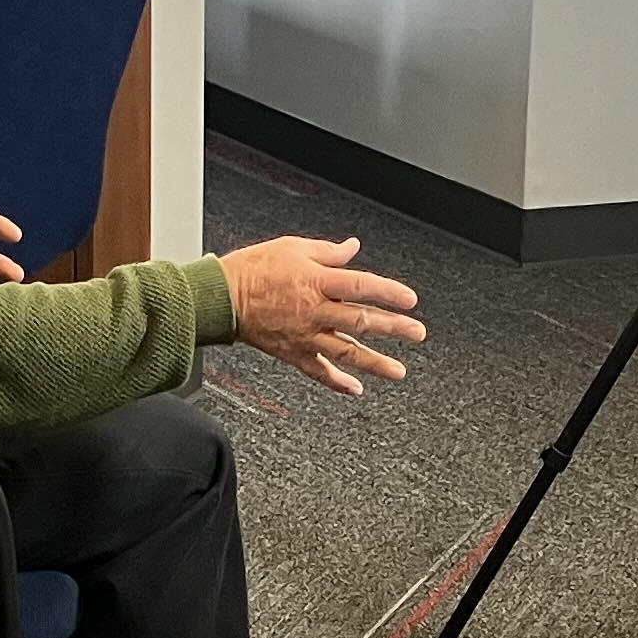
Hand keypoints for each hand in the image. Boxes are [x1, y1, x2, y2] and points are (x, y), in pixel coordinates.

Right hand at [220, 234, 426, 394]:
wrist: (219, 297)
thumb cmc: (252, 269)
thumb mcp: (293, 247)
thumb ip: (328, 252)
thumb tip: (353, 248)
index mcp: (316, 281)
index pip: (361, 286)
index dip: (388, 292)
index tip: (410, 299)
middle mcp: (314, 310)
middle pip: (360, 321)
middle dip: (393, 328)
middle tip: (417, 333)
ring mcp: (304, 334)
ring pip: (345, 352)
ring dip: (374, 362)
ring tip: (398, 371)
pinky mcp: (291, 352)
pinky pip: (317, 371)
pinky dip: (337, 382)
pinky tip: (355, 389)